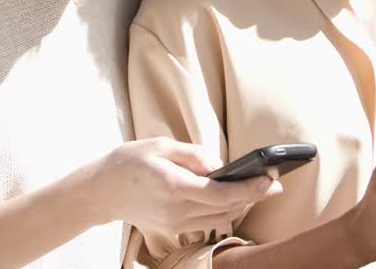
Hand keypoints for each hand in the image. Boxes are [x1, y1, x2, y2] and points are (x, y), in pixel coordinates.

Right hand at [75, 137, 281, 236]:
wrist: (100, 191)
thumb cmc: (129, 162)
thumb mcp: (162, 146)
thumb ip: (194, 155)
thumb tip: (221, 165)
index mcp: (173, 187)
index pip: (222, 193)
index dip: (251, 188)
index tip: (271, 179)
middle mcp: (176, 211)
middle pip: (227, 208)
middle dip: (255, 196)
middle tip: (275, 182)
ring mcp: (174, 224)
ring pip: (221, 218)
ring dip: (243, 204)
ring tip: (261, 188)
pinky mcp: (173, 229)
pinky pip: (208, 221)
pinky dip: (226, 210)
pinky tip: (235, 197)